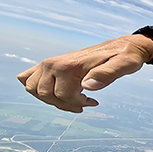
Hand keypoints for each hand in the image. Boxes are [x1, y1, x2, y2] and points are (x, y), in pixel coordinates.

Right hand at [16, 34, 152, 112]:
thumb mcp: (123, 65)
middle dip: (64, 104)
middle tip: (84, 102)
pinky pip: (27, 79)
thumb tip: (88, 86)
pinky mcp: (48, 64)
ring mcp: (48, 63)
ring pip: (34, 89)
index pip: (63, 96)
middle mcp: (54, 63)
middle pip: (46, 95)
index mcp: (69, 65)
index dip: (78, 104)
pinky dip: (37, 89)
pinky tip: (57, 92)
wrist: (122, 47)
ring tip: (72, 99)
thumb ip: (107, 74)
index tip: (94, 102)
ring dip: (51, 100)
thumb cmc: (125, 57)